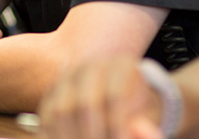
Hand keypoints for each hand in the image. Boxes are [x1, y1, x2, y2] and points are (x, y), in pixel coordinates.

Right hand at [38, 56, 163, 138]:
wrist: (127, 102)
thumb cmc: (142, 112)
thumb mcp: (152, 117)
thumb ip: (148, 127)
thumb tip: (146, 135)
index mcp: (119, 66)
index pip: (115, 96)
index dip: (117, 126)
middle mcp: (88, 67)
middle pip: (84, 104)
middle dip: (93, 136)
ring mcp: (66, 80)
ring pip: (59, 112)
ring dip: (71, 138)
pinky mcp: (50, 97)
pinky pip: (46, 119)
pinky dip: (54, 137)